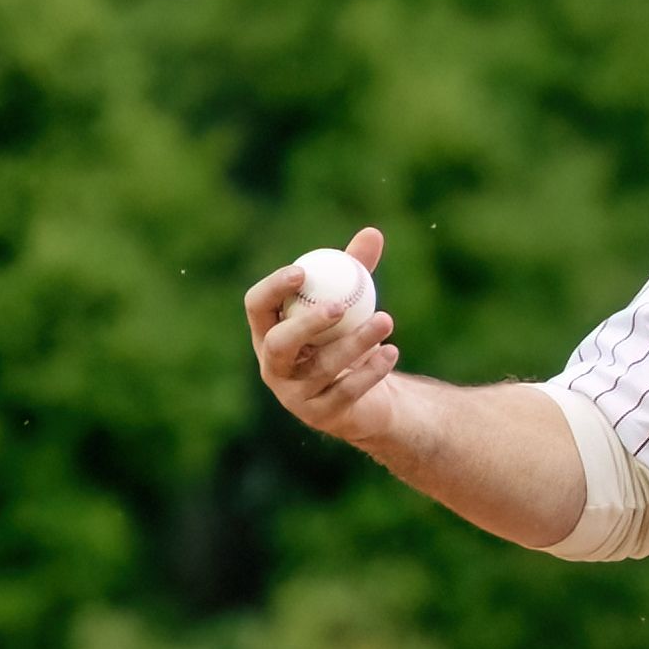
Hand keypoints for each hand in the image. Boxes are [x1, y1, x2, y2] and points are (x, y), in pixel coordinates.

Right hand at [246, 225, 398, 449]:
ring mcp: (294, 395)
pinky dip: (371, 370)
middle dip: (307, 323)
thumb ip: (356, 270)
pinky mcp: (321, 416)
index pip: (257, 306)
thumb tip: (373, 232)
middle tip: (339, 306)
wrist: (370, 398)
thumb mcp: (352, 304)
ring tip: (386, 321)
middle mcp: (273, 365)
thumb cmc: (349, 340)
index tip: (304, 272)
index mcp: (268, 332)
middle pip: (280, 343)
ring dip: (356, 342)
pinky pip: (346, 391)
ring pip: (321, 368)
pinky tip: (391, 352)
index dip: (274, 289)